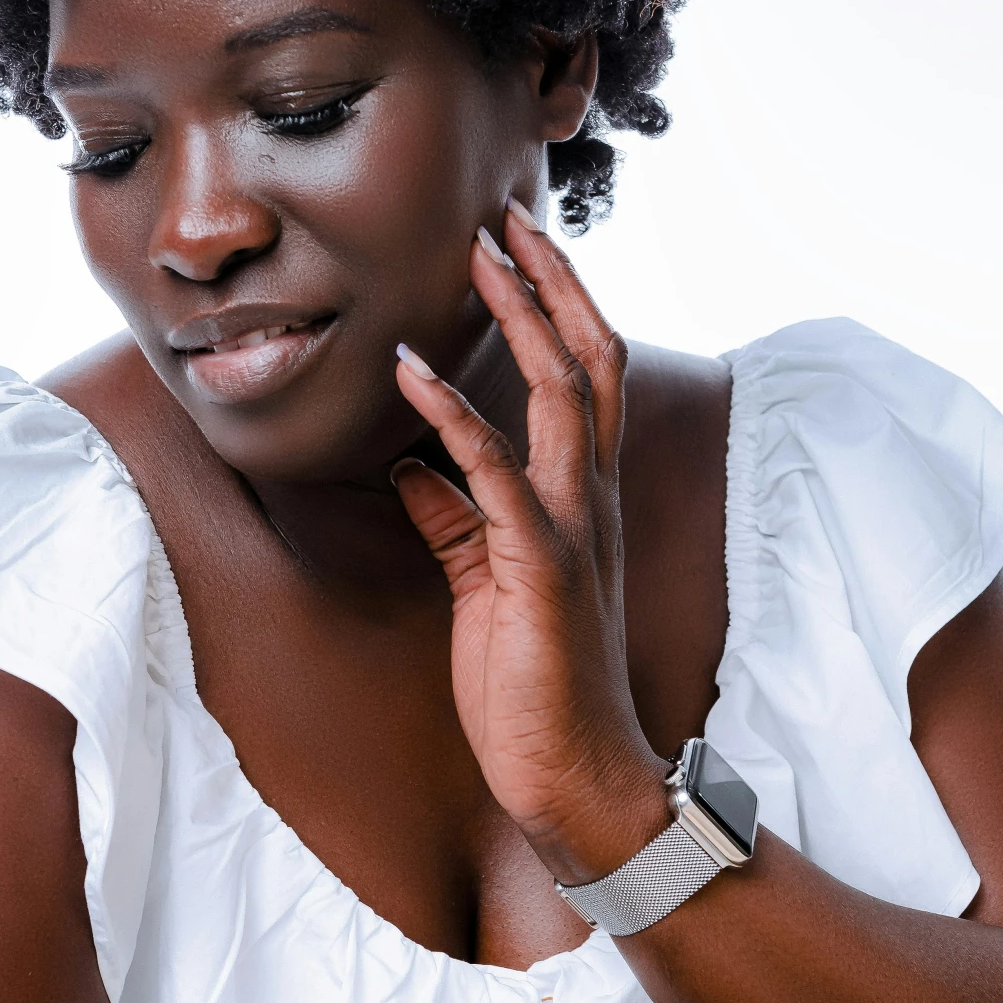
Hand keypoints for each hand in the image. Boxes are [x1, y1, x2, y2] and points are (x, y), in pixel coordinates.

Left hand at [391, 200, 668, 887]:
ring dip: (520, 319)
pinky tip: (411, 373)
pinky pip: (498, 475)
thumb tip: (412, 472)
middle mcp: (591, 502)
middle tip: (503, 222)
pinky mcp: (541, 569)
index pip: (584, 380)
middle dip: (551, 285)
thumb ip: (457, 523)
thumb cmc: (535, 691)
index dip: (557, 308)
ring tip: (478, 260)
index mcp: (582, 503)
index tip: (516, 251)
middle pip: (588, 361)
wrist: (577, 780)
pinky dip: (454, 418)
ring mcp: (573, 530)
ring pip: (562, 395)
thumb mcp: (487, 589)